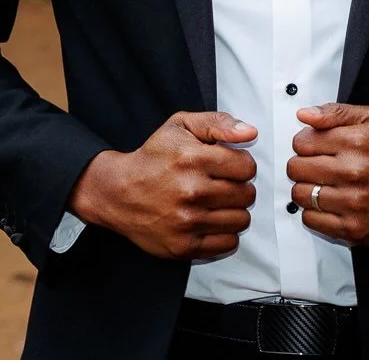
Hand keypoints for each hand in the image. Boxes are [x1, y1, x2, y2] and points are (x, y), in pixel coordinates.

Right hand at [67, 110, 257, 260]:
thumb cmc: (153, 157)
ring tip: (218, 202)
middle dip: (240, 187)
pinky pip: (228, 243)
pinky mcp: (183, 246)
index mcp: (194, 158)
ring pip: (241, 220)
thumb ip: (218, 123)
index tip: (230, 166)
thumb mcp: (181, 125)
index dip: (242, 164)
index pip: (247, 167)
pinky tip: (211, 220)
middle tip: (223, 184)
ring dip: (234, 210)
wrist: (118, 192)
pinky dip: (225, 233)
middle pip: (246, 194)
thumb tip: (250, 132)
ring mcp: (187, 222)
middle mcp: (192, 191)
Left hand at [287, 103, 368, 246]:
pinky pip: (311, 219)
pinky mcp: (352, 228)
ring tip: (320, 185)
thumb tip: (304, 115)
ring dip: (305, 189)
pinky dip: (313, 211)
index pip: (302, 142)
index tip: (312, 147)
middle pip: (296, 168)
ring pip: (300, 195)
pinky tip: (327, 203)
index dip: (303, 143)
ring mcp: (352, 202)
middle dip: (301, 165)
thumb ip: (335, 112)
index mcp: (355, 141)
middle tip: (314, 166)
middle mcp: (352, 171)